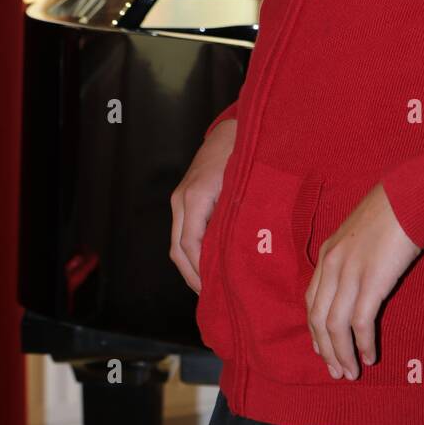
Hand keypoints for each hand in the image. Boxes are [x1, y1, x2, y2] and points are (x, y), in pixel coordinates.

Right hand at [170, 118, 236, 292]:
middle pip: (178, 249)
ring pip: (178, 243)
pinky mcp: (185, 198)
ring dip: (191, 266)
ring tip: (210, 287)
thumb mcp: (245, 185)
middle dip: (192, 276)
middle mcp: (182, 199)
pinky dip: (192, 251)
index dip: (200, 271)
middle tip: (212, 298)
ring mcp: (180, 198)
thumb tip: (238, 253)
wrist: (234, 126)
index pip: (190, 245)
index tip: (215, 290)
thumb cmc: (245, 153)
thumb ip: (238, 216)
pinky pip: (184, 231)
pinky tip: (207, 264)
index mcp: (196, 196)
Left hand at [305, 183, 421, 380]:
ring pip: (335, 326)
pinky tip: (370, 357)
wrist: (411, 196)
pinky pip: (359, 323)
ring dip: (342, 354)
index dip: (316, 330)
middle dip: (326, 350)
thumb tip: (360, 277)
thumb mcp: (361, 232)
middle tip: (336, 372)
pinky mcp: (371, 282)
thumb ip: (353, 255)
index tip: (324, 350)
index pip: (312, 300)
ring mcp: (349, 273)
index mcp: (328, 253)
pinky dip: (363, 344)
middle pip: (318, 318)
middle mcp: (332, 265)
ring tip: (351, 372)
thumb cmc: (393, 210)